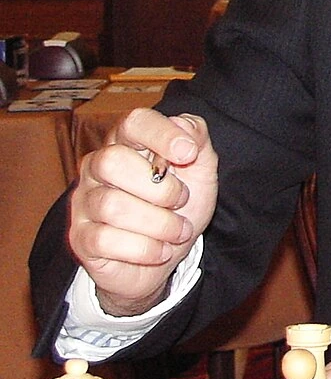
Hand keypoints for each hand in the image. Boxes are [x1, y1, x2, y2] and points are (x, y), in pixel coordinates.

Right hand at [67, 108, 218, 315]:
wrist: (167, 256)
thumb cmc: (180, 205)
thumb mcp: (200, 171)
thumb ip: (197, 140)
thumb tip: (184, 125)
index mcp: (128, 142)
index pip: (134, 122)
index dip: (162, 134)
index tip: (189, 153)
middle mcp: (97, 166)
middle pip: (112, 162)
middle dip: (160, 188)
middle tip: (181, 200)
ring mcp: (84, 202)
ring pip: (113, 206)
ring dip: (160, 224)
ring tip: (178, 230)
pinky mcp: (80, 238)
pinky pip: (106, 240)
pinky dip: (145, 249)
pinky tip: (160, 250)